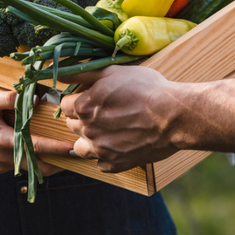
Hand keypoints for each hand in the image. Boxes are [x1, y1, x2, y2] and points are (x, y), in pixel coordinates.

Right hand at [0, 91, 73, 175]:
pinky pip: (20, 166)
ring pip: (30, 168)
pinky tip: (40, 148)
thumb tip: (36, 97)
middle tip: (78, 152)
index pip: (36, 147)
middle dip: (59, 162)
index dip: (58, 149)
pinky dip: (32, 159)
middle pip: (38, 166)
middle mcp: (1, 158)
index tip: (75, 148)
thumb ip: (11, 99)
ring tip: (65, 151)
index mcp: (1, 140)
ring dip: (47, 161)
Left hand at [60, 66, 182, 172]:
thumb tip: (59, 71)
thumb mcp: (114, 72)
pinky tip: (119, 144)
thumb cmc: (147, 90)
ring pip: (80, 148)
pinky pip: (100, 163)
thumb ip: (83, 72)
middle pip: (72, 125)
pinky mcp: (115, 164)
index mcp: (85, 107)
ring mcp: (101, 150)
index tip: (90, 98)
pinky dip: (106, 155)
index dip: (77, 99)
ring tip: (107, 130)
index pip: (65, 105)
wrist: (176, 116)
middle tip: (103, 111)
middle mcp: (88, 131)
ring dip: (89, 139)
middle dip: (82, 118)